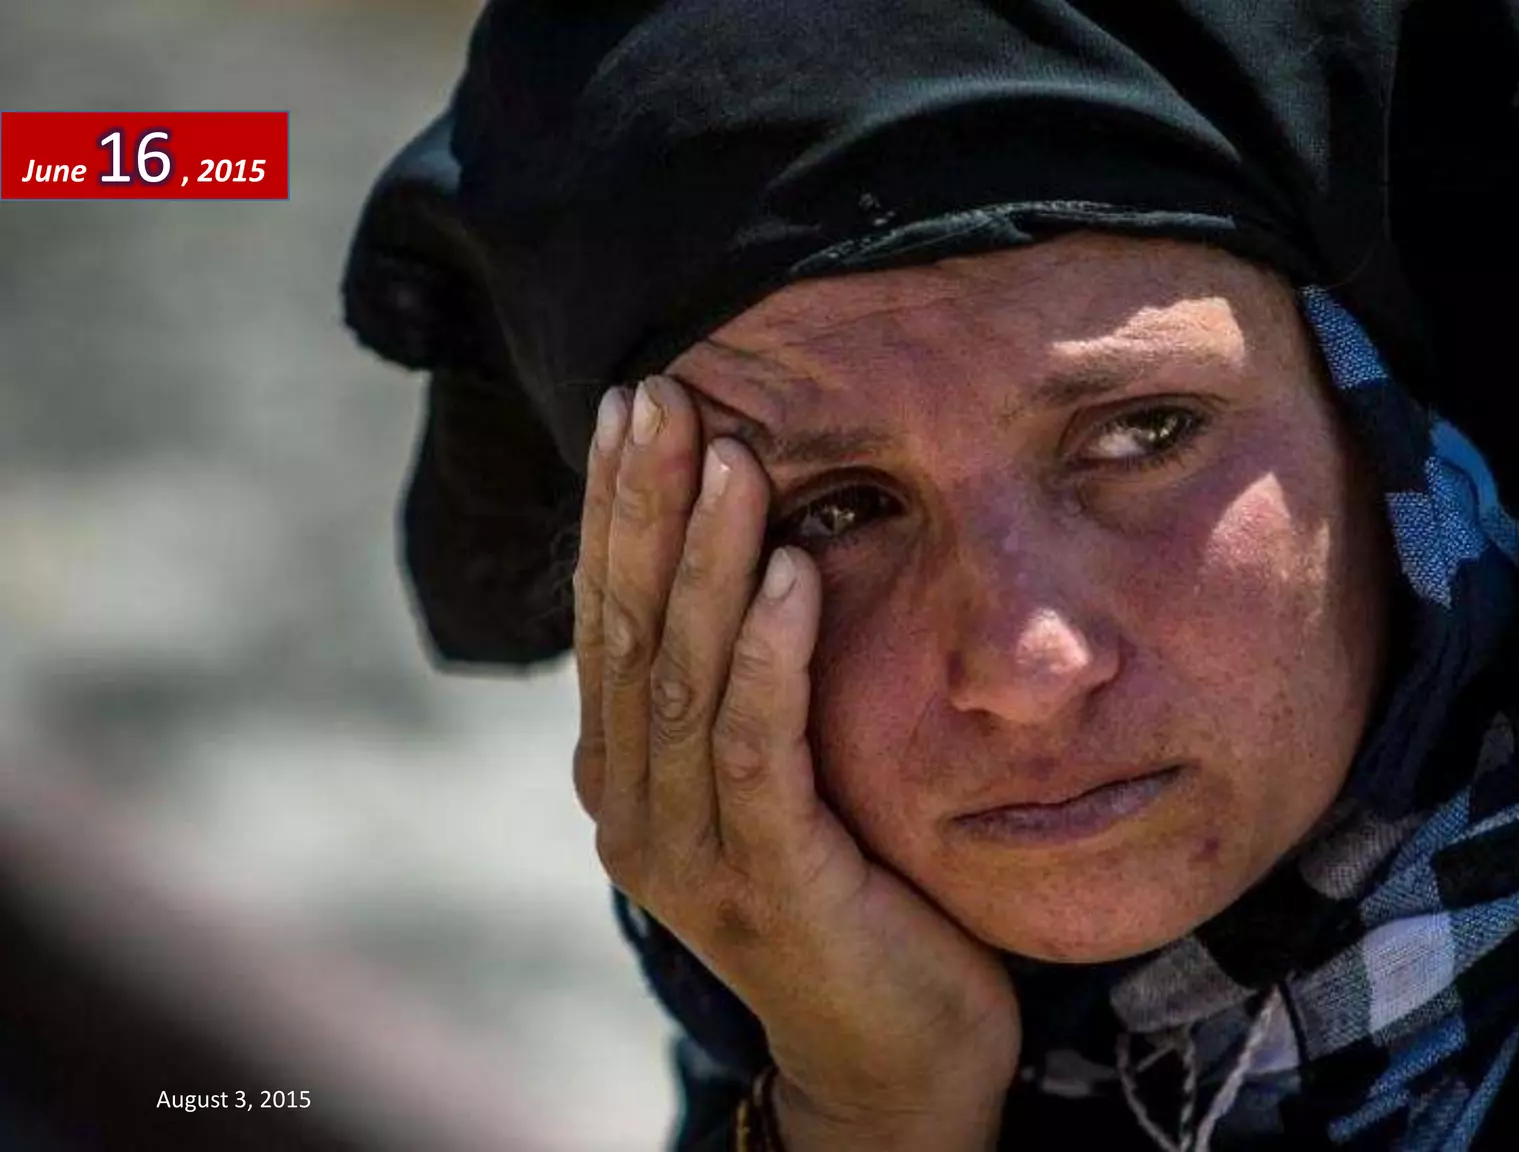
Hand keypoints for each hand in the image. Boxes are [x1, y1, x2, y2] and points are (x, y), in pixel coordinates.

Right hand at [573, 378, 1018, 1149]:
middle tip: (661, 390)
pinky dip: (769, 653)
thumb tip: (759, 549)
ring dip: (704, 556)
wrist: (893, 1052)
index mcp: (630, 769)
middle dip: (644, 503)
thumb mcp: (783, 775)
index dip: (620, 505)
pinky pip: (758, 746)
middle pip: (630, 625)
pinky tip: (791, 569)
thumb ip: (748, 686)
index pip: (613, 611)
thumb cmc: (855, 891)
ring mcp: (689, 848)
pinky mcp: (767, 878)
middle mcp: (634, 804)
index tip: (637, 401)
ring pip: (684, 675)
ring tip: (729, 453)